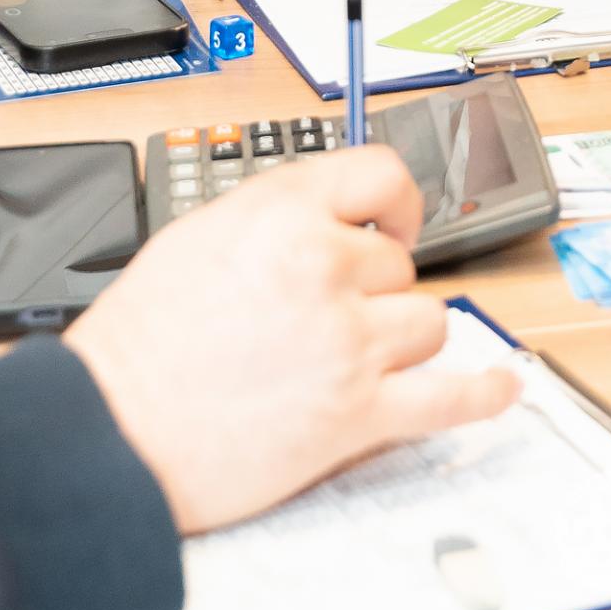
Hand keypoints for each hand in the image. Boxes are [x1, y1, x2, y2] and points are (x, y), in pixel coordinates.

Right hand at [65, 149, 518, 536]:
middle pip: (399, 265)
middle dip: (373, 290)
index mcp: (281, 214)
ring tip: (357, 357)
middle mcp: (323, 268)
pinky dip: (482, 394)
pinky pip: (447, 398)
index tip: (397, 222)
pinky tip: (502, 386)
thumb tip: (330, 214)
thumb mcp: (199, 236)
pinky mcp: (355, 416)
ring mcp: (346, 344)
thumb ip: (275, 215)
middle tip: (326, 318)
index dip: (397, 201)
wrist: (108, 433)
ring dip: (400, 339)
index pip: (380, 176)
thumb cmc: (138, 344)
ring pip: (426, 322)